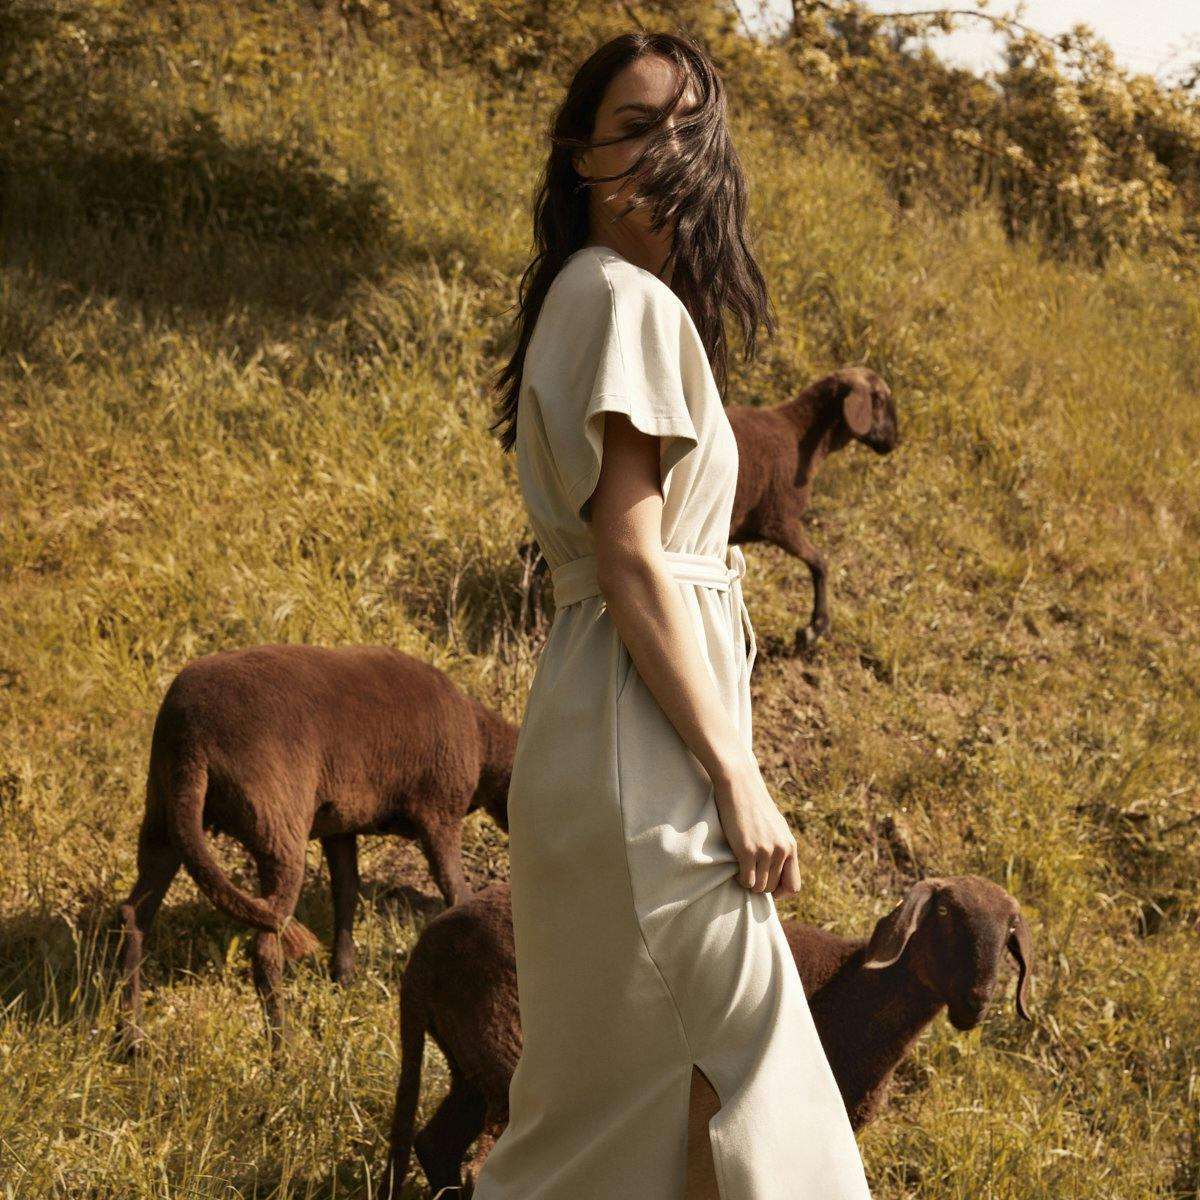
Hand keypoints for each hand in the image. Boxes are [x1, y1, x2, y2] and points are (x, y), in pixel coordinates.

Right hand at [711, 756, 801, 896]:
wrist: (739, 784)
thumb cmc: (753, 804)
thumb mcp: (775, 825)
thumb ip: (780, 845)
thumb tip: (778, 866)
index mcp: (790, 846)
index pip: (794, 885)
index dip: (781, 892)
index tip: (768, 885)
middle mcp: (781, 850)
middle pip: (774, 887)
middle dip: (761, 886)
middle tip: (750, 874)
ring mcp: (765, 851)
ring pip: (760, 887)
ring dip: (750, 884)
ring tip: (743, 870)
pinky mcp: (747, 850)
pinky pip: (747, 881)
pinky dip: (741, 880)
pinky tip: (736, 868)